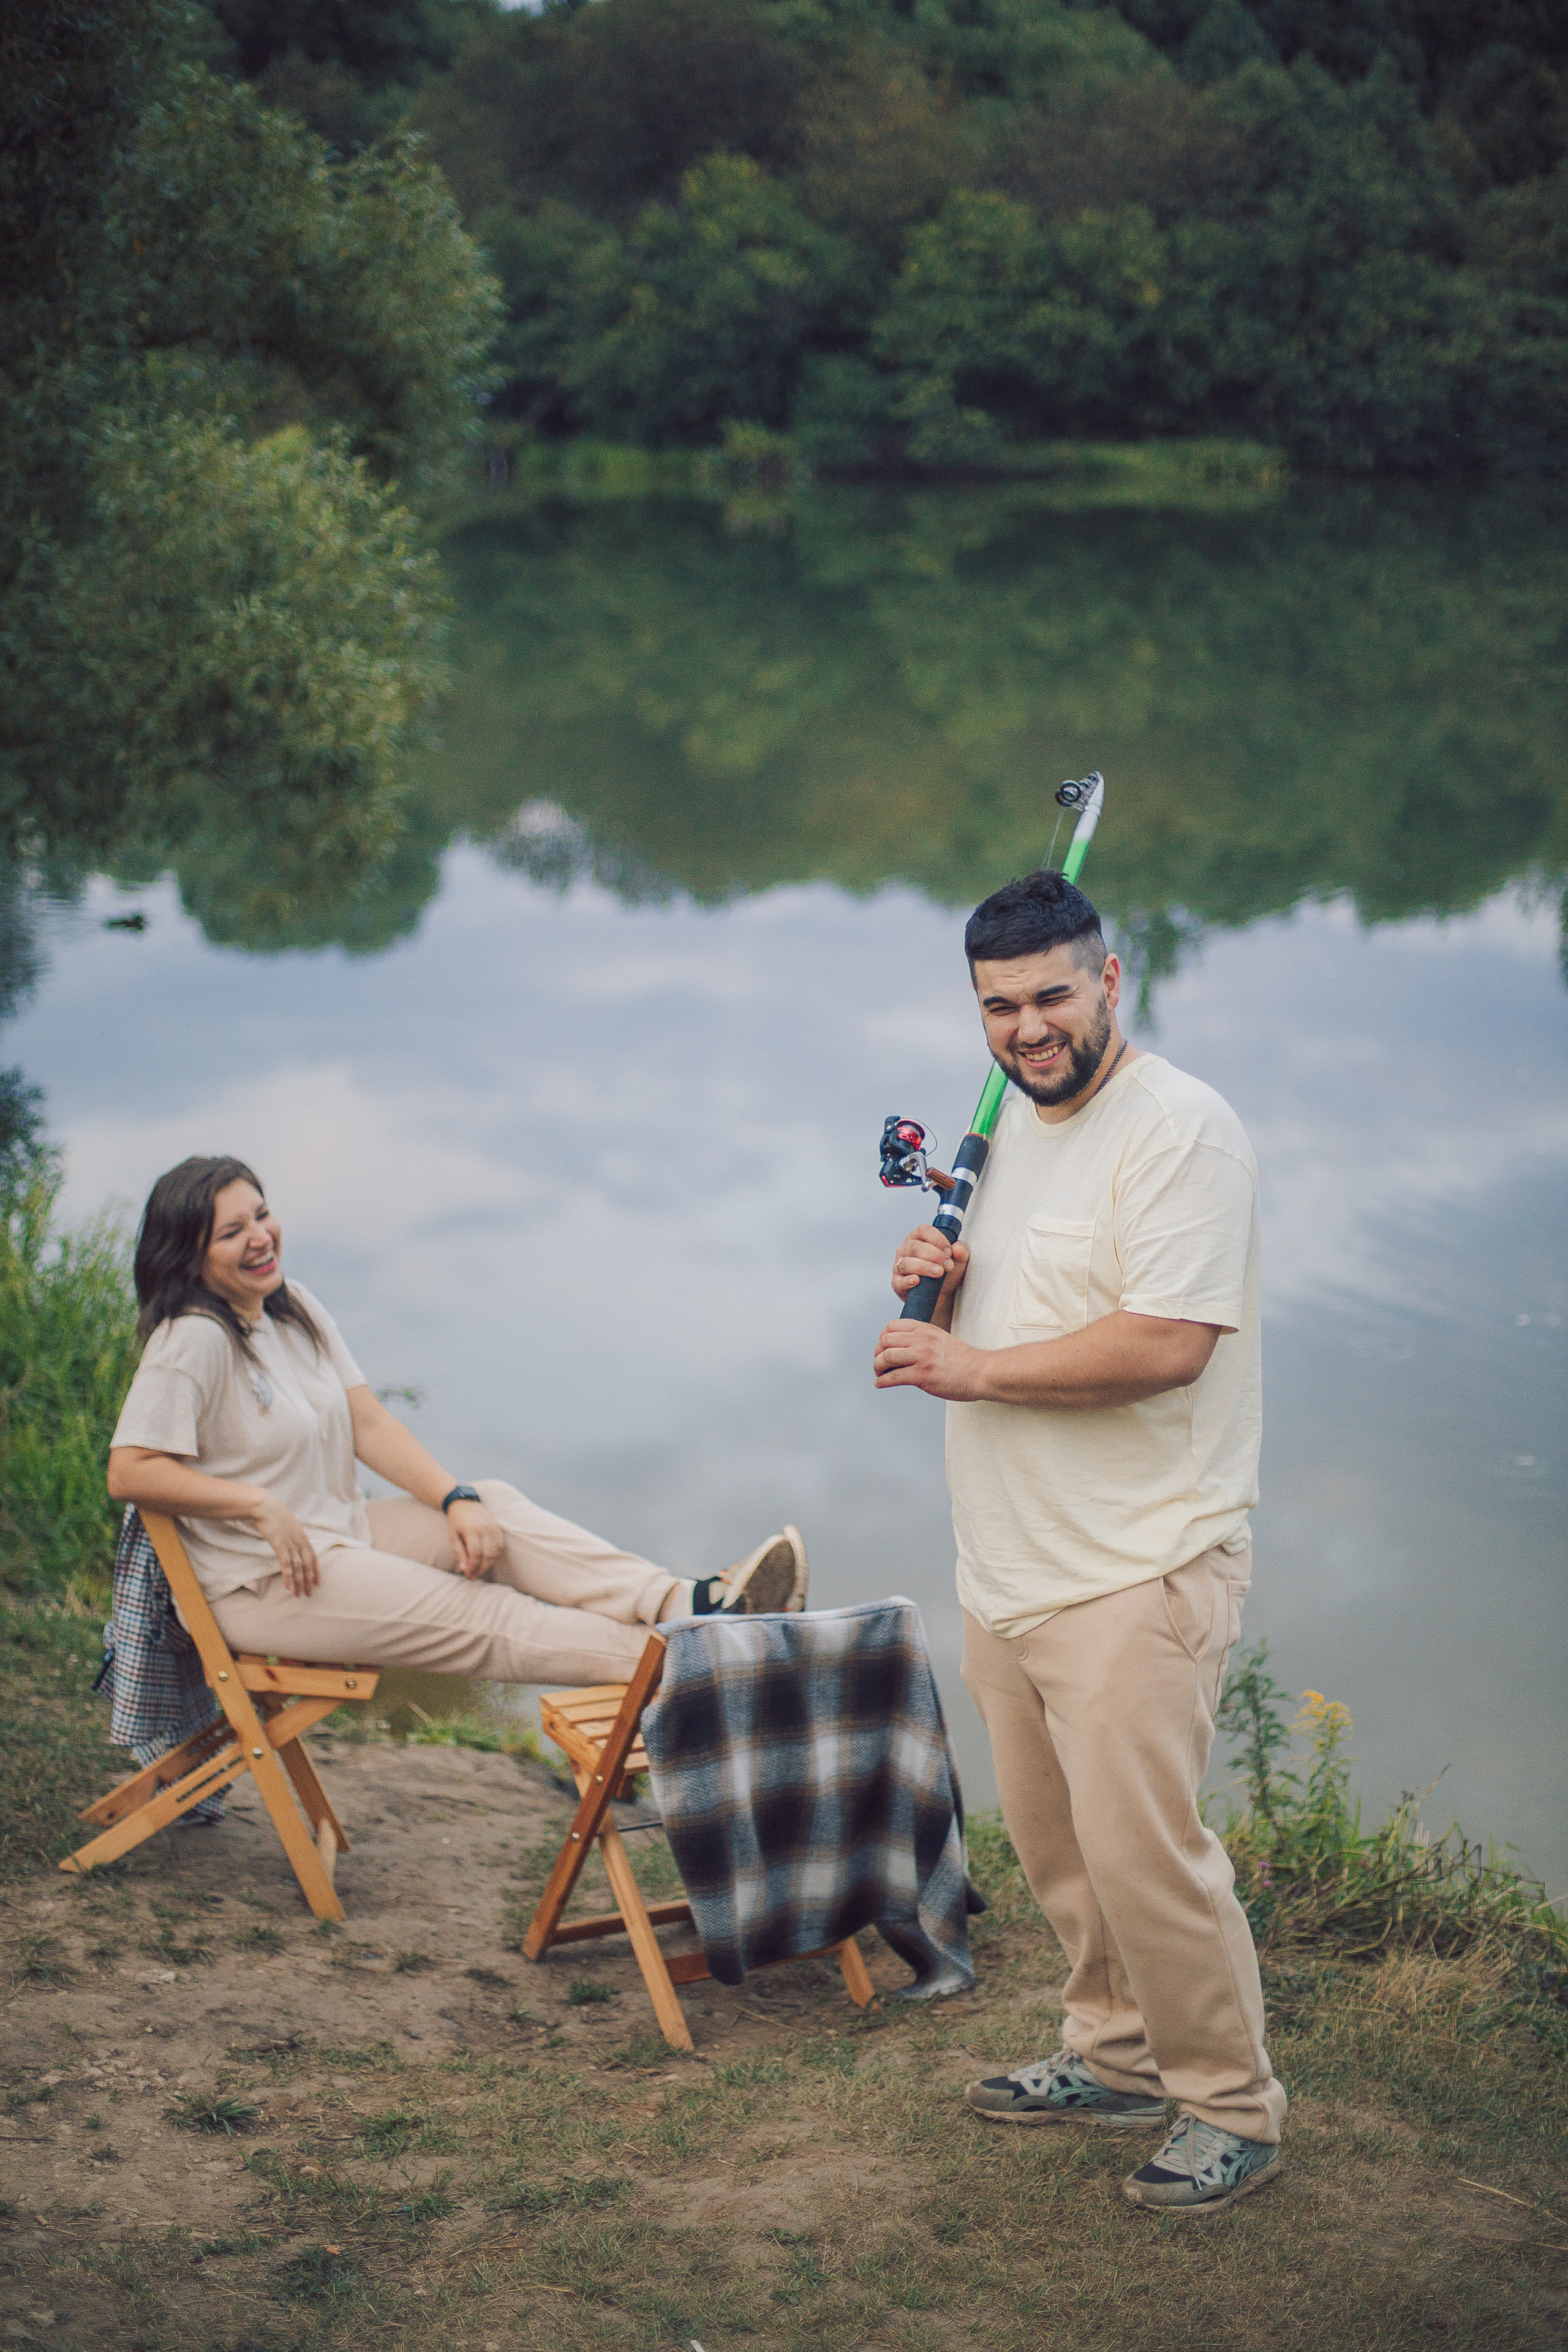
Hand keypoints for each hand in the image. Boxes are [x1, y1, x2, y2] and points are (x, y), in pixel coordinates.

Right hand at [252, 1497, 320, 1597]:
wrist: (266, 1507)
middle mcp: (300, 1541)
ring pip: (298, 1566)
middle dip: (308, 1580)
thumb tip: (292, 1546)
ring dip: (298, 1582)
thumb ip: (292, 1537)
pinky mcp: (279, 1545)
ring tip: (298, 1594)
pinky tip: (288, 1586)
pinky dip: (287, 1575)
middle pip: (308, 1564)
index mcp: (303, 1537)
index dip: (316, 1571)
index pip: (313, 1557)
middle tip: (309, 1594)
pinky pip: (285, 1563)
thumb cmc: (275, 1516)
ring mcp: (290, 1543)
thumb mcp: (288, 1526)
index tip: (317, 1582)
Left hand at [446, 1499, 505, 1578]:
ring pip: (496, 1552)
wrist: (464, 1503)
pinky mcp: (498, 1527)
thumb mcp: (453, 1536)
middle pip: (487, 1554)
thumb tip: (464, 1569)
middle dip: (481, 1568)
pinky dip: (496, 1555)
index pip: (475, 1554)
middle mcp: (485, 1528)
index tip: (468, 1574)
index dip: (472, 1566)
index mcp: (471, 1529)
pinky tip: (487, 1560)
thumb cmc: (456, 1521)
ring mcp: (493, 1527)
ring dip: (489, 1564)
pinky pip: (501, 1545)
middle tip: (474, 1575)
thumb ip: (459, 1552)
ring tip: (480, 1569)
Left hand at [873, 1318, 989, 1400]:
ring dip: (877, 1367)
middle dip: (877, 1353)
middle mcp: (921, 1340)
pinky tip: (880, 1384)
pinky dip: (882, 1381)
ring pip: (885, 1357)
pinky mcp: (922, 1375)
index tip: (882, 1347)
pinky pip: (893, 1377)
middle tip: (879, 1362)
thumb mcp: (940, 1339)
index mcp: (925, 1329)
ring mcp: (921, 1357)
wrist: (981, 1372)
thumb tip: (901, 1347)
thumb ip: (921, 1339)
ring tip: (879, 1373)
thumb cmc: (963, 1360)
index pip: (892, 1326)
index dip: (883, 1337)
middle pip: (885, 1341)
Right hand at [891, 1226, 967, 1304]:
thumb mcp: (958, 1260)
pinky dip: (908, 1281)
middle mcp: (907, 1249)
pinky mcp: (897, 1282)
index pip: (924, 1231)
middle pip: (915, 1247)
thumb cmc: (947, 1271)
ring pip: (907, 1263)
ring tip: (938, 1273)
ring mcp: (899, 1265)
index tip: (949, 1251)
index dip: (937, 1239)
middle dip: (934, 1255)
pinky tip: (917, 1281)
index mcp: (919, 1238)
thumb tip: (958, 1249)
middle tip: (948, 1265)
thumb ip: (961, 1252)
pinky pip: (899, 1281)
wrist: (943, 1294)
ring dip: (924, 1267)